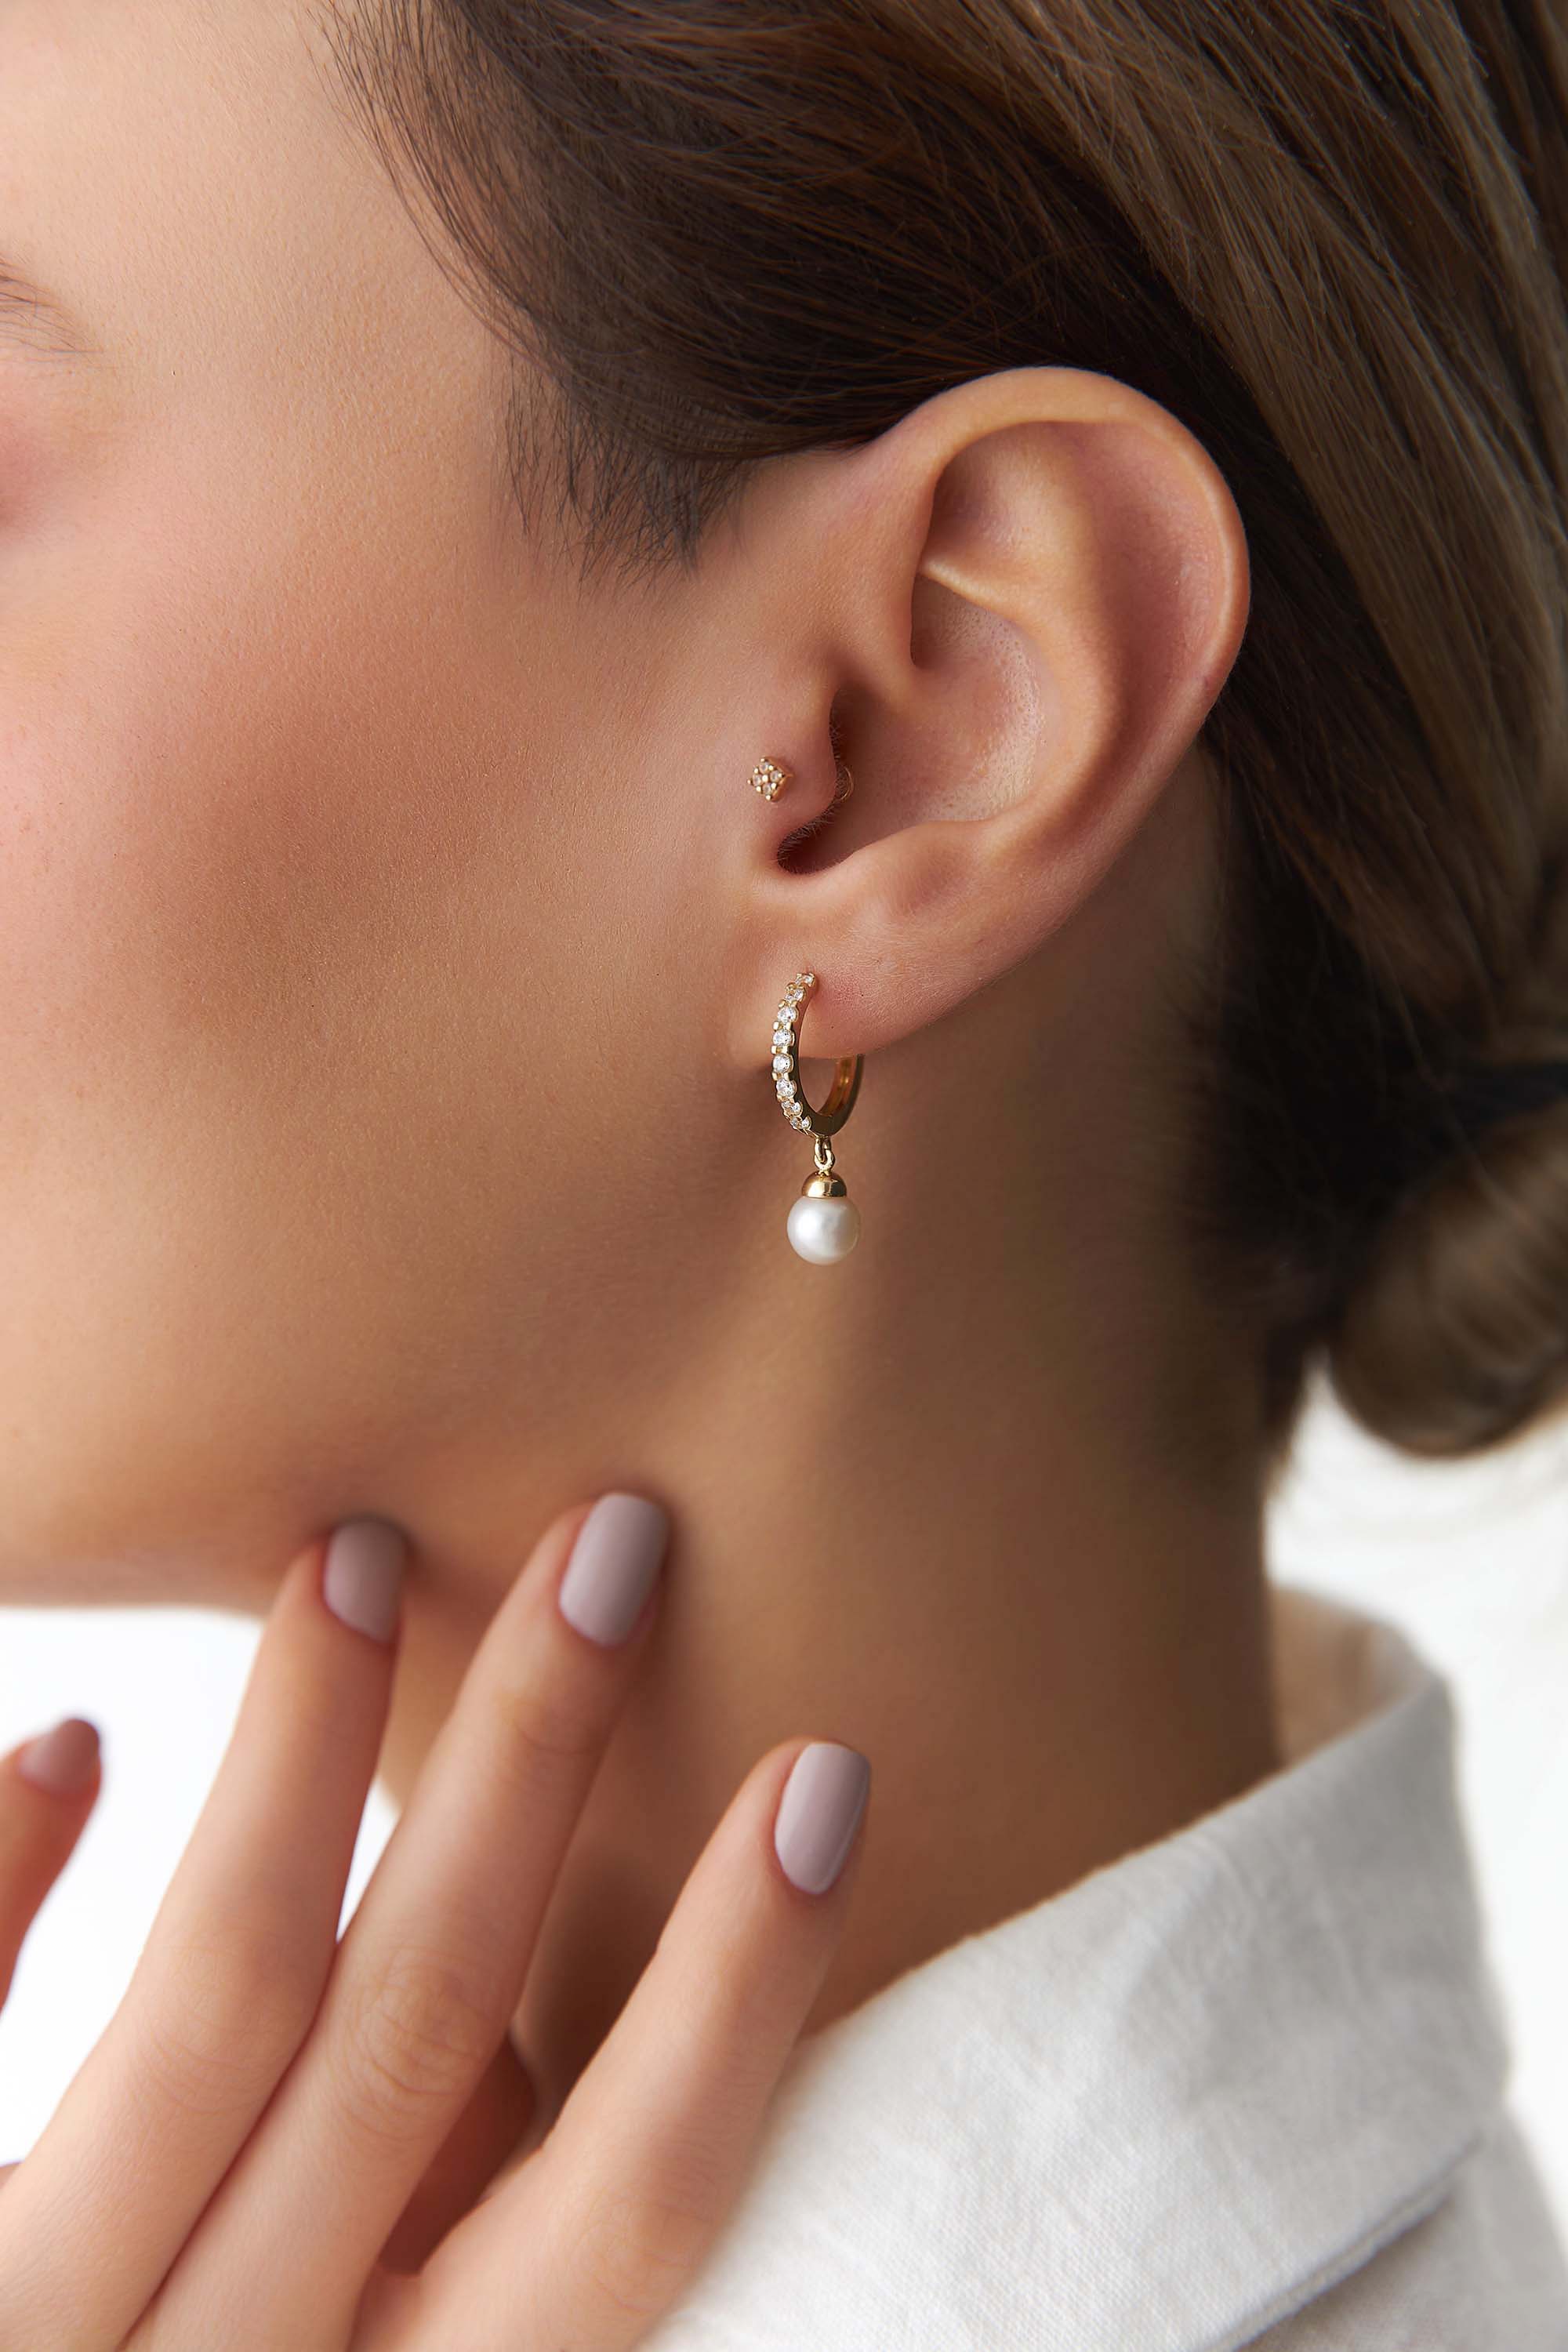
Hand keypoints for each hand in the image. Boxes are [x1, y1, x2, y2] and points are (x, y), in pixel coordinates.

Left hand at [0, 1497, 871, 2347]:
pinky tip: (60, 1738)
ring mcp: (39, 2343)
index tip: (824, 1776)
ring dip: (296, 1760)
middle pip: (416, 2036)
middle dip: (532, 1771)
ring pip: (211, 2002)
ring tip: (353, 1554)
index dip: (735, 1990)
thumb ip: (429, 2255)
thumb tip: (511, 2028)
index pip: (620, 2215)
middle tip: (610, 1538)